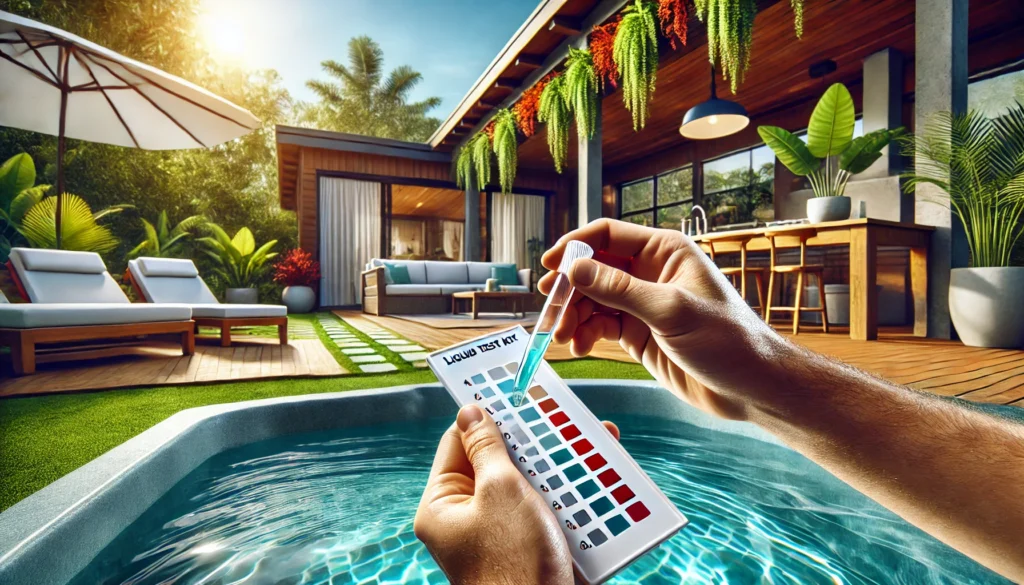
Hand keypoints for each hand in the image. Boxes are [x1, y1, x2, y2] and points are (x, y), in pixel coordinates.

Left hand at [415, 404, 619, 584]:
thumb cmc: (514, 564)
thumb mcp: (500, 491)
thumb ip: (487, 448)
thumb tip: (469, 411)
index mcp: (441, 506)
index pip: (456, 443)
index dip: (484, 417)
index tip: (510, 393)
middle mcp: (464, 521)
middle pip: (495, 464)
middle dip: (529, 444)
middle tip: (556, 418)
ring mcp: (497, 537)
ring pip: (525, 488)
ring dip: (555, 471)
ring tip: (586, 448)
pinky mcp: (527, 551)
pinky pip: (544, 513)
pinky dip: (565, 499)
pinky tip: (592, 484)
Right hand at [539, 218, 789, 420]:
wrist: (751, 387)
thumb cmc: (727, 340)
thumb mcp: (671, 311)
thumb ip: (620, 289)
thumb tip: (575, 269)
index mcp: (664, 251)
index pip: (607, 235)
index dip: (574, 247)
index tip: (549, 266)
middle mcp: (650, 272)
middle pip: (593, 269)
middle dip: (570, 289)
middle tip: (550, 310)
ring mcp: (642, 303)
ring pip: (592, 300)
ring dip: (573, 315)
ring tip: (563, 337)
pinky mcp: (638, 333)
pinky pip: (599, 325)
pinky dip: (584, 334)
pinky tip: (579, 347)